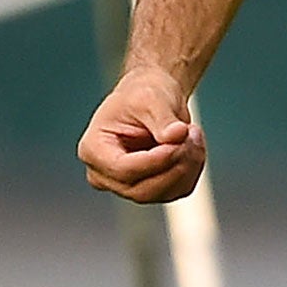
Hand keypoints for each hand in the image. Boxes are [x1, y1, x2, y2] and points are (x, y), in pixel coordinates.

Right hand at [77, 66, 206, 203]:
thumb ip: (162, 118)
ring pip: (163, 193)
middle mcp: (105, 175)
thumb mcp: (150, 98)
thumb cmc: (143, 93)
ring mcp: (126, 186)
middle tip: (191, 133)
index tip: (178, 140)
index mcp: (93, 150)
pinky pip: (177, 191)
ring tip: (194, 133)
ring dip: (188, 166)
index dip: (154, 161)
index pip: (123, 169)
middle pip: (142, 189)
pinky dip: (192, 170)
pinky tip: (192, 145)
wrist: (152, 98)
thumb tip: (177, 134)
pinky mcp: (150, 189)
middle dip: (174, 164)